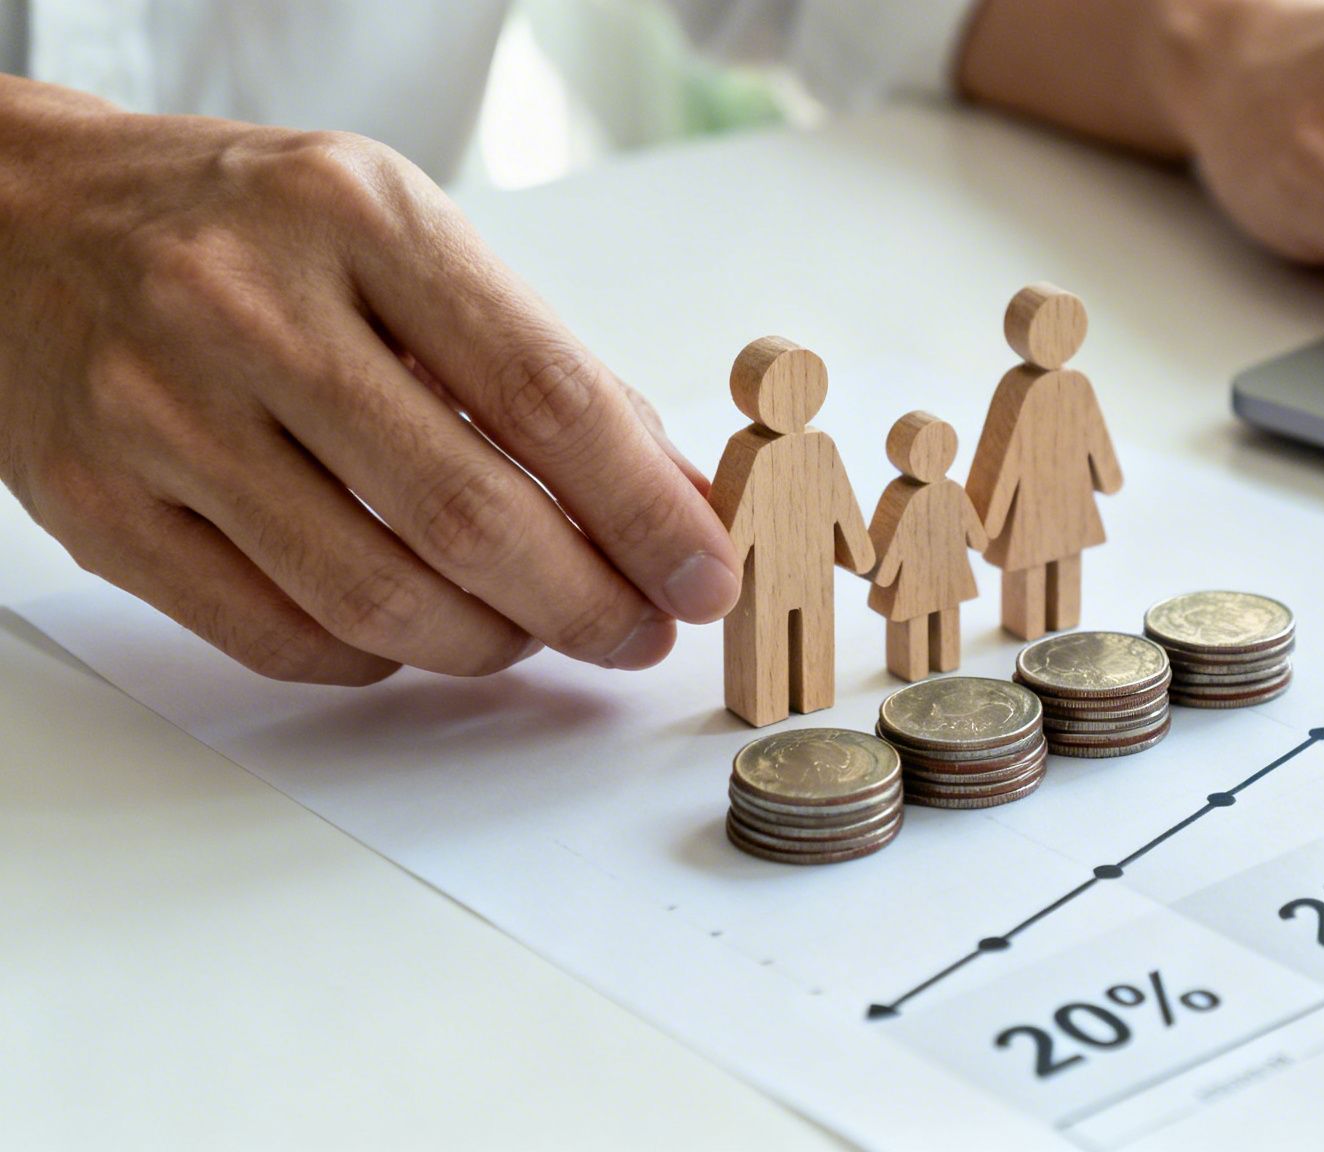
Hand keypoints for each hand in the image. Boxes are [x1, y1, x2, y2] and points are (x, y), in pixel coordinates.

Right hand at [0, 78, 740, 683]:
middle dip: (587, 603)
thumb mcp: (399, 233)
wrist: (17, 219)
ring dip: (490, 643)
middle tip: (638, 633)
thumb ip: (536, 360)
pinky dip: (378, 657)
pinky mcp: (100, 508)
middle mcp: (250, 309)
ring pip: (375, 597)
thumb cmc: (242, 226)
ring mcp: (160, 414)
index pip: (547, 395)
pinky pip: (279, 637)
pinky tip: (417, 629)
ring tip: (538, 632)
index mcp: (358, 218)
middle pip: (469, 516)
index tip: (705, 575)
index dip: (646, 512)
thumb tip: (666, 491)